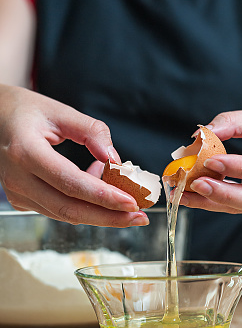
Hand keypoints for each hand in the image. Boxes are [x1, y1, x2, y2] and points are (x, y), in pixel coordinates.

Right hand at [0, 85, 148, 225]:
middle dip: (109, 217)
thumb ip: (91, 131)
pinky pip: (58, 210)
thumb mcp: (59, 110)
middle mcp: (18, 179)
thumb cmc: (23, 111)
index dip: (103, 197)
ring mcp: (17, 193)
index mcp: (26, 152)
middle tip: (138, 217)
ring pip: (65, 215)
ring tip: (125, 201)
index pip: (70, 183)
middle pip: (69, 210)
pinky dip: (84, 205)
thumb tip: (115, 159)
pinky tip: (99, 190)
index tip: (131, 202)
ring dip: (99, 213)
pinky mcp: (21, 200)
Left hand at [181, 105, 241, 213]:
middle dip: (223, 195)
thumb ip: (236, 122)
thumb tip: (204, 132)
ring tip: (183, 194)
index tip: (212, 160)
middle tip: (195, 184)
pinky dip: (213, 201)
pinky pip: (238, 206)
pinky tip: (193, 194)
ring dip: (211, 202)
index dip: (240, 167)